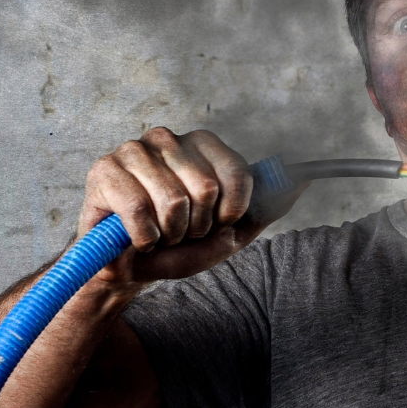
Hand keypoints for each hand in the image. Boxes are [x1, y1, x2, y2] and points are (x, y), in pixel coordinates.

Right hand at [77, 127, 301, 286]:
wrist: (129, 269)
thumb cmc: (179, 246)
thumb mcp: (232, 231)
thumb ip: (267, 207)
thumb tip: (303, 180)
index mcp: (202, 145)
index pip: (238, 173)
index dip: (232, 211)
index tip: (218, 222)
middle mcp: (168, 138)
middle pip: (207, 188)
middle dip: (199, 226)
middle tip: (183, 231)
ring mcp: (133, 150)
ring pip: (173, 201)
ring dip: (171, 233)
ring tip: (160, 233)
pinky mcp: (103, 170)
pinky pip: (139, 210)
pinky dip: (144, 237)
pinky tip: (138, 237)